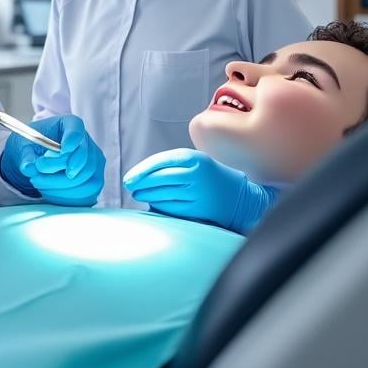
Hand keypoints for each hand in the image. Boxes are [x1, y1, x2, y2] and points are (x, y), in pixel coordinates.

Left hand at [0, 115, 104, 205]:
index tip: (64, 149)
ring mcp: (93, 162)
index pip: (76, 129)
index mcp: (69, 124)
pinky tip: (49, 192)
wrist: (37, 159)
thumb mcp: (24, 146)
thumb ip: (26, 156)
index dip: (72, 139)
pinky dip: (66, 196)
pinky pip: (86, 193)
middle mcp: (86, 142)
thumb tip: (28, 167)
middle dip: (59, 168)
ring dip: (59, 185)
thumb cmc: (32, 146)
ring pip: (85, 178)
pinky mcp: (93, 180)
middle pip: (82, 157)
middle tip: (37, 171)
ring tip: (38, 181)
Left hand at [123, 149, 276, 232]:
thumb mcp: (194, 161)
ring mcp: (197, 193)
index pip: (159, 162)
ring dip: (147, 195)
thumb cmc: (208, 175)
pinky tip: (152, 203)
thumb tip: (140, 174)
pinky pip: (171, 208)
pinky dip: (158, 206)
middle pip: (159, 179)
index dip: (141, 170)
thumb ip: (170, 164)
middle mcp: (195, 174)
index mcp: (193, 158)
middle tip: (130, 186)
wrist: (238, 195)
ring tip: (139, 194)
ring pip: (163, 195)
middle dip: (141, 183)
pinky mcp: (198, 209)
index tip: (128, 178)